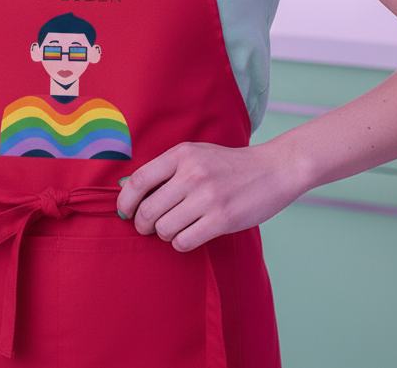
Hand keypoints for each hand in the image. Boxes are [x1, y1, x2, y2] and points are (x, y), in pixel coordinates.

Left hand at [115, 141, 298, 251]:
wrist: (272, 170)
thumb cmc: (228, 165)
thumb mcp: (194, 155)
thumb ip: (164, 169)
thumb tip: (127, 189)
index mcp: (181, 154)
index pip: (138, 181)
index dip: (125, 201)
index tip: (124, 212)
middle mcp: (192, 174)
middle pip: (148, 209)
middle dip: (142, 224)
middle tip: (147, 227)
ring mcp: (207, 197)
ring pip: (164, 228)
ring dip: (164, 234)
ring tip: (174, 228)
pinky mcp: (222, 219)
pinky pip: (184, 241)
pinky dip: (180, 243)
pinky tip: (188, 235)